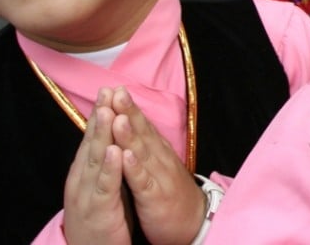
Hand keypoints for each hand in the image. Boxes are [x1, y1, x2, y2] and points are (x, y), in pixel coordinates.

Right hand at [63, 88, 132, 244]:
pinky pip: (105, 186)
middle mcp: (83, 179)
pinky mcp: (99, 209)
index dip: (102, 114)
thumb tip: (107, 137)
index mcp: (86, 171)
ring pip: (96, 160)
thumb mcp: (101, 184)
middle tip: (106, 90)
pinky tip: (114, 151)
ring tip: (108, 111)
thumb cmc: (101, 215)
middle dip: (101, 116)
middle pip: (93, 142)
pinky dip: (109, 168)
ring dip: (102, 135)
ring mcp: (89, 193)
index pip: (94, 137)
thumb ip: (102, 162)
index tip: (109, 89)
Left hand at [108, 87, 206, 244]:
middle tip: (116, 92)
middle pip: (142, 132)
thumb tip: (131, 124)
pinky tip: (126, 156)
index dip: (128, 108)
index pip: (142, 125)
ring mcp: (159, 177)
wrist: (195, 221)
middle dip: (128, 112)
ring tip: (118, 117)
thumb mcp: (157, 166)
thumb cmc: (170, 193)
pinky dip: (135, 169)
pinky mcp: (156, 198)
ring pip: (142, 153)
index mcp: (157, 152)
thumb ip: (145, 146)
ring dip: (130, 134)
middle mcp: (160, 159)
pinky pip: (144, 182)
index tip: (114, 89)